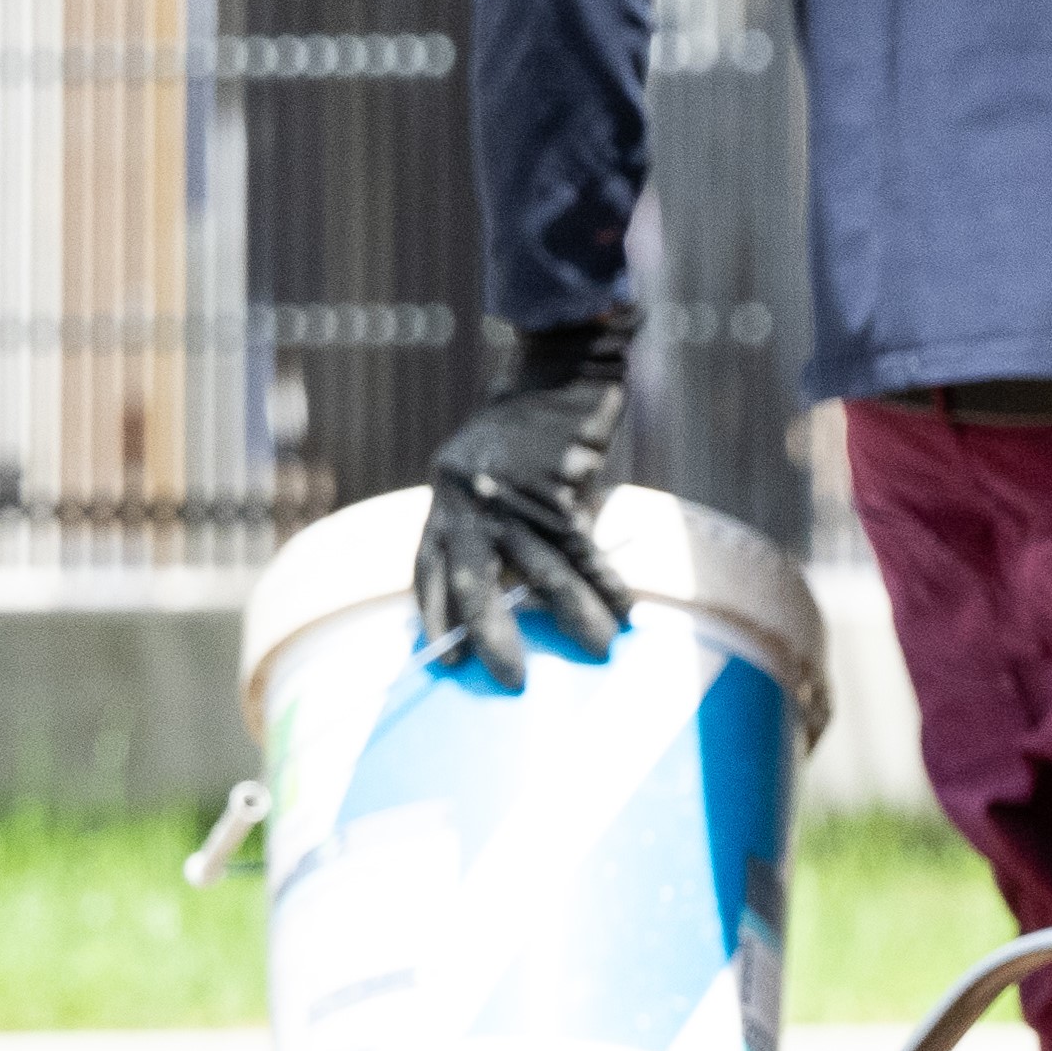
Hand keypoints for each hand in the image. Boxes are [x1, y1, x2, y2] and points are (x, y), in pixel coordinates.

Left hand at [407, 319, 633, 680]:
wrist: (559, 370)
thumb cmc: (532, 425)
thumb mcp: (494, 471)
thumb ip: (497, 520)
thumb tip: (527, 585)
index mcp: (445, 496)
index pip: (426, 568)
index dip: (434, 614)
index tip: (442, 656)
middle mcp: (468, 501)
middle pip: (472, 582)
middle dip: (488, 635)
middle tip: (510, 680)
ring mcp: (512, 497)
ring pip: (541, 572)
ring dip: (571, 617)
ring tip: (598, 650)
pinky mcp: (558, 489)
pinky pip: (584, 550)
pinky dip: (607, 582)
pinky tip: (625, 610)